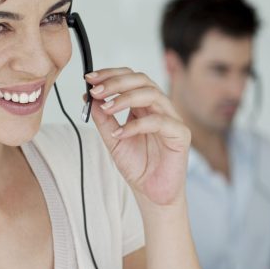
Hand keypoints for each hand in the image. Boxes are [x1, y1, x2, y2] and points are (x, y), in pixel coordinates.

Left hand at [84, 68, 190, 205]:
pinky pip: (160, 121)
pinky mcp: (180, 134)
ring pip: (152, 94)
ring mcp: (172, 119)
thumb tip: (89, 95)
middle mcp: (160, 108)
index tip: (90, 79)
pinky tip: (120, 133)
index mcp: (145, 105)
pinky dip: (136, 125)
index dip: (111, 74)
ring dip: (125, 98)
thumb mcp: (113, 139)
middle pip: (142, 80)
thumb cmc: (137, 166)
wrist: (151, 194)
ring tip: (106, 108)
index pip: (131, 78)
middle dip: (116, 82)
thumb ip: (103, 118)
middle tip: (96, 90)